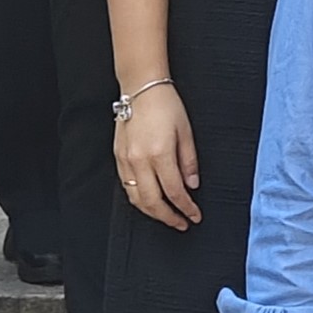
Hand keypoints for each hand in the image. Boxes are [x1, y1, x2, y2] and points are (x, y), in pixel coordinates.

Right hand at [114, 82, 199, 228]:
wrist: (141, 88)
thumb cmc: (166, 106)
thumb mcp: (186, 132)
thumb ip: (189, 162)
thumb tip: (192, 185)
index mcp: (160, 154)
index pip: (175, 192)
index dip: (186, 208)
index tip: (194, 216)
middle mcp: (140, 160)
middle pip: (153, 202)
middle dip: (168, 217)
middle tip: (181, 224)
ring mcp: (126, 160)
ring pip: (136, 198)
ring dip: (152, 212)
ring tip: (166, 216)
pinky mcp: (118, 157)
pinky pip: (127, 186)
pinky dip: (138, 199)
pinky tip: (149, 201)